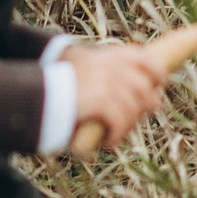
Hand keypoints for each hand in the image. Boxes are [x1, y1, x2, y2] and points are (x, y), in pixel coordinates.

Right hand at [53, 42, 172, 155]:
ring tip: (116, 134)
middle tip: (136, 118)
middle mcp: (111, 66)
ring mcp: (108, 82)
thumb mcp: (84, 72)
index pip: (145, 58)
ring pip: (134, 108)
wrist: (37, 92)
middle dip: (145, 105)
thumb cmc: (57, 85)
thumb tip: (141, 96)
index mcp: (109, 55)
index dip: (157, 73)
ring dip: (127, 125)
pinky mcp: (101, 100)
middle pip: (144, 88)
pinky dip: (117, 134)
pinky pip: (120, 120)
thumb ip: (109, 77)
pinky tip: (109, 141)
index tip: (159, 85)